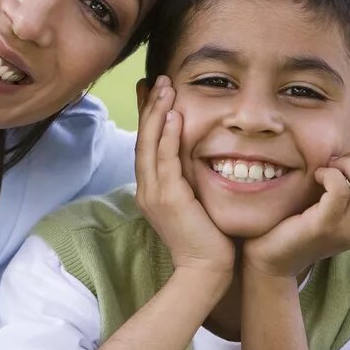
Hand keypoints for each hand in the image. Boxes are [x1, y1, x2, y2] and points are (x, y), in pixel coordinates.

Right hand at [136, 77, 233, 277]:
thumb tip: (196, 161)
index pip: (146, 145)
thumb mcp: (193, 204)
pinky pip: (165, 160)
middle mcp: (147, 189)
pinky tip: (172, 115)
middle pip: (143, 139)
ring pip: (150, 144)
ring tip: (164, 86)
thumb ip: (189, 181)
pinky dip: (167, 136)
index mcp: (151, 190)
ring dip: (156, 113)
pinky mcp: (169, 198)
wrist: (206, 270)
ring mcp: (154, 193)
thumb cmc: (207, 240)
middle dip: (149, 106)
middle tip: (156, 79)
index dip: (147, 116)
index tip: (151, 91)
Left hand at [241, 149, 349, 279]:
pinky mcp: (325, 227)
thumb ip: (346, 189)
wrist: (272, 260)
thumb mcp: (329, 208)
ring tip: (326, 169)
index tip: (342, 162)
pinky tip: (316, 177)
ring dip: (346, 165)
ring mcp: (347, 230)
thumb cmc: (297, 226)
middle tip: (333, 162)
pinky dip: (329, 174)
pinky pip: (340, 190)